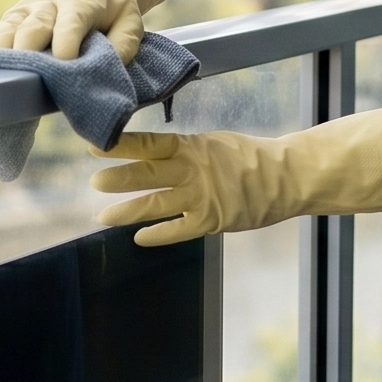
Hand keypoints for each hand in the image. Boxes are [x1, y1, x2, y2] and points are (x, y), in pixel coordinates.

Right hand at [0, 0, 179, 59]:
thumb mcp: (131, 21)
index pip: (69, 23)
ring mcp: (26, 10)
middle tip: (26, 75)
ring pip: (9, 29)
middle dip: (28, 50)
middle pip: (33, 27)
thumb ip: (124, 44)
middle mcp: (48, 4)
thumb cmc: (113, 8)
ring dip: (2, 51)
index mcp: (80, 2)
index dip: (65, 43)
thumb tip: (107, 68)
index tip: (64, 64)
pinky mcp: (12, 18)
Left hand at [92, 106, 381, 245]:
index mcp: (192, 146)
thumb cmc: (250, 159)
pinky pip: (179, 229)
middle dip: (119, 177)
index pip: (150, 143)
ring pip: (157, 203)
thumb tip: (153, 153)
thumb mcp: (214, 144)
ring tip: (104, 215)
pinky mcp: (213, 219)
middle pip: (147, 173)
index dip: (121, 145)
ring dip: (128, 210)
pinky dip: (158, 234)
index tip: (94, 144)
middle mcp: (193, 168)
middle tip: (94, 181)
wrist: (287, 176)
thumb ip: (185, 151)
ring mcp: (202, 195)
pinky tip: (139, 238)